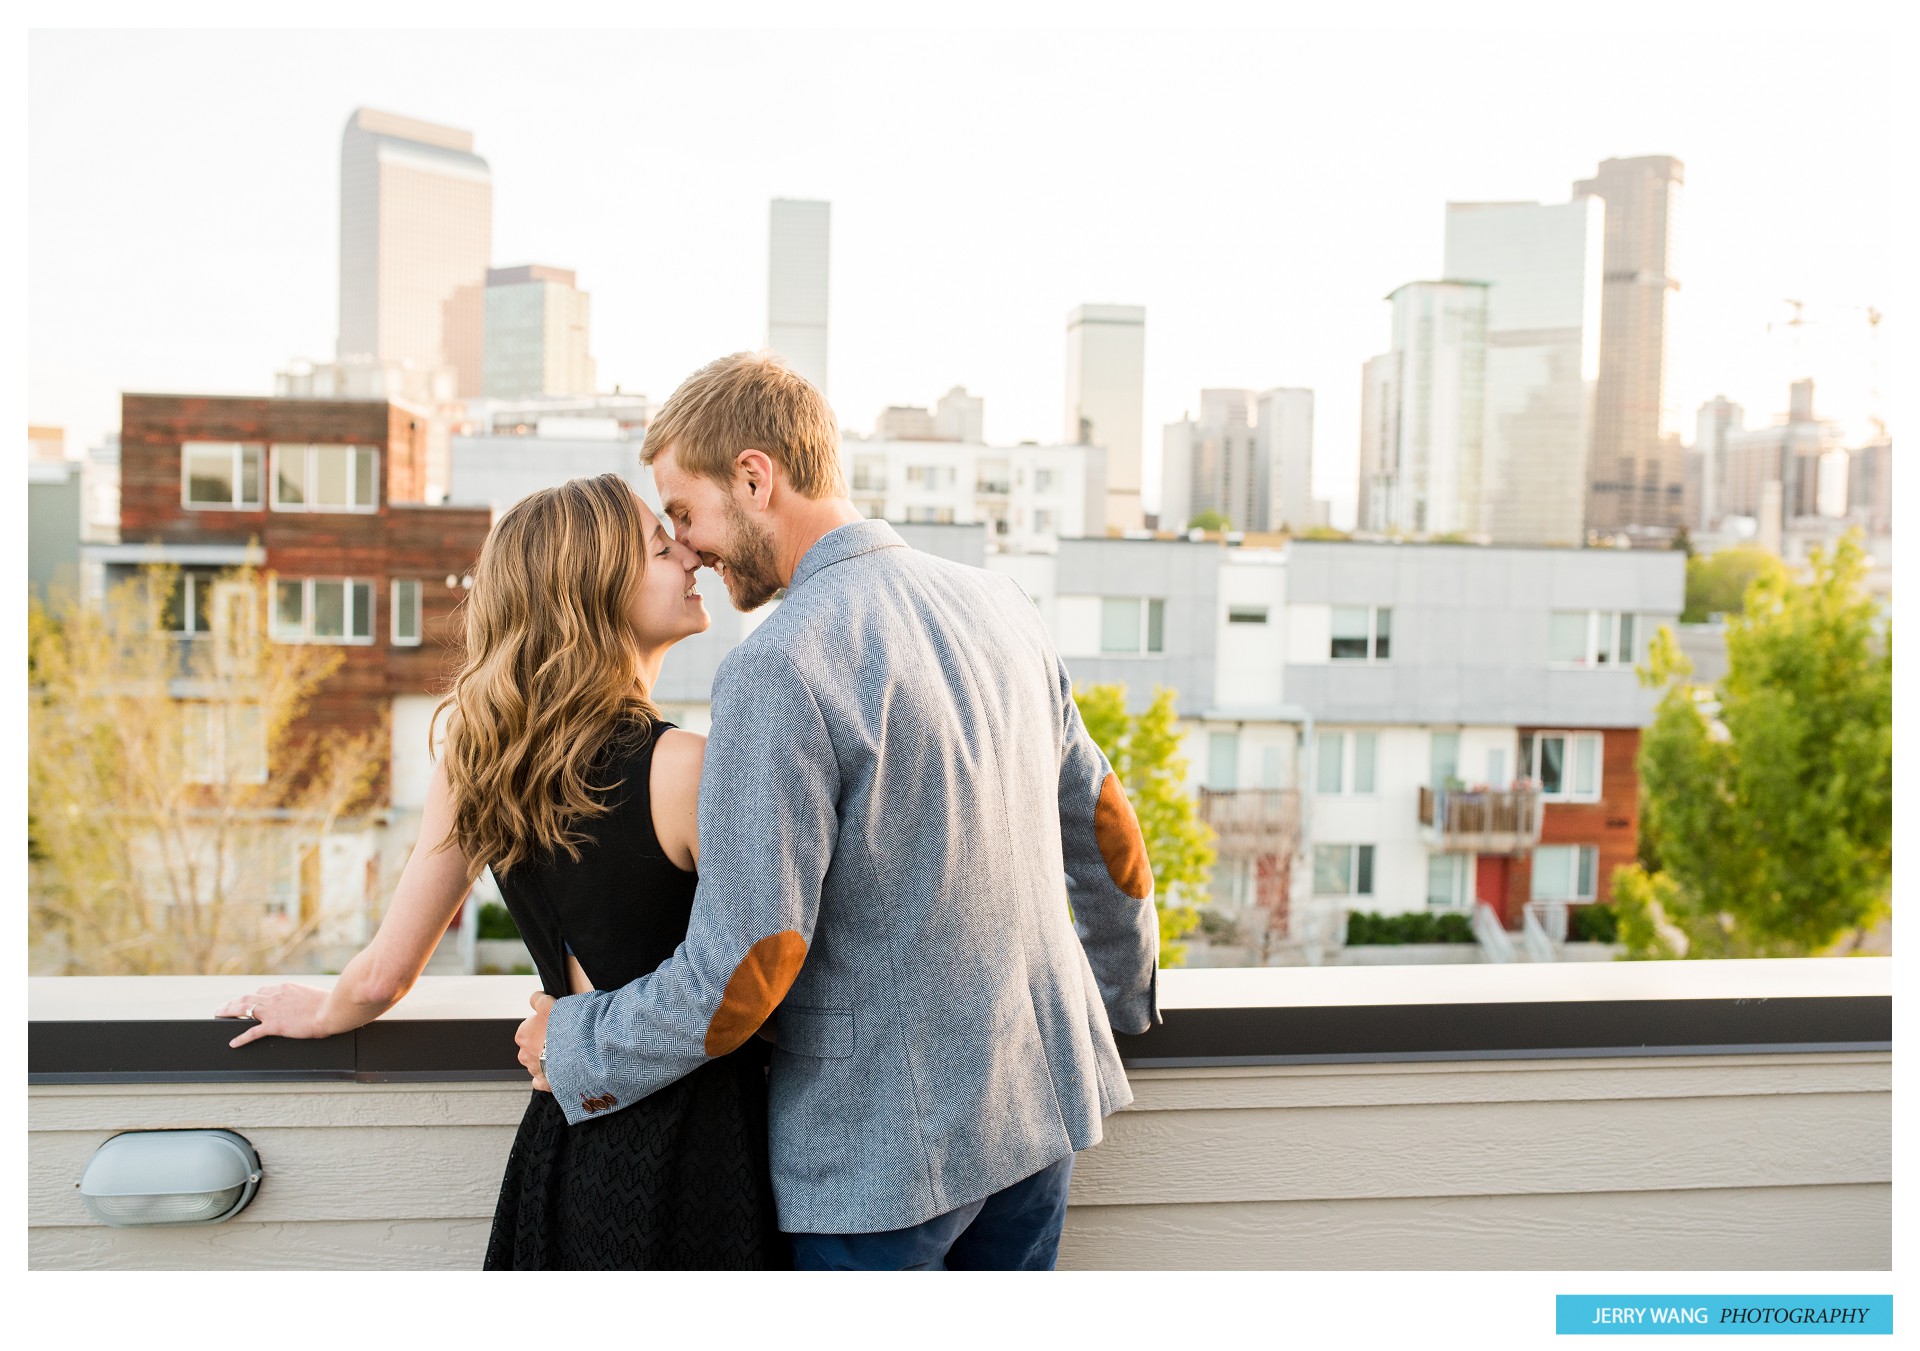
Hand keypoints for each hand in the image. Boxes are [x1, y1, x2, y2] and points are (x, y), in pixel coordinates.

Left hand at [214, 983, 331, 1047]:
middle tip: (222, 1006)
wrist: (331, 1010)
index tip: (247, 999)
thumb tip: (308, 1003)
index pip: (263, 991)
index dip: (252, 996)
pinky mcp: (274, 1025)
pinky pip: (252, 1032)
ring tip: (219, 1014)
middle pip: (248, 997)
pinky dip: (241, 1038)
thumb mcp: (314, 995)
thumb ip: (304, 998)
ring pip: (244, 1009)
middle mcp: (275, 996)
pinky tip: (233, 1043)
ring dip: (229, 1011)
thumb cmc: (330, 1003)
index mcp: (286, 988)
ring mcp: (273, 1011)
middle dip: (233, 1002)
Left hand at [517, 991, 556, 1091]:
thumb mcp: (548, 1004)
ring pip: (537, 1061)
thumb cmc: (561, 1028)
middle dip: (544, 1041)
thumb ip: (538, 999)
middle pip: (533, 1044)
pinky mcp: (544, 1082)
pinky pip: (542, 1080)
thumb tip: (535, 997)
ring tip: (564, 1052)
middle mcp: (524, 1053)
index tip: (554, 1021)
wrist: (574, 1053)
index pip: (530, 1025)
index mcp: (522, 1034)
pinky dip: (546, 1077)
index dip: (544, 1022)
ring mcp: (534, 1069)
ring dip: (547, 1058)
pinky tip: (555, 1071)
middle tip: (561, 1036)